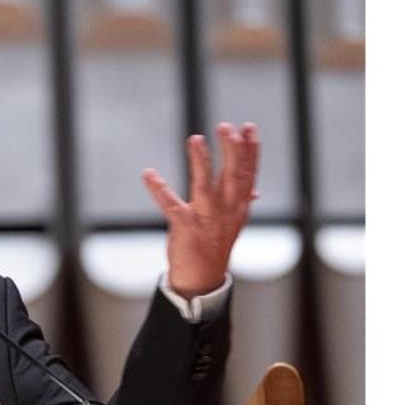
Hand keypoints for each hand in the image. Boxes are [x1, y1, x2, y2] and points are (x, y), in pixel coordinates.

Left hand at [141, 122, 259, 298]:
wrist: (202, 277)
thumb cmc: (215, 245)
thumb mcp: (234, 223)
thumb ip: (242, 202)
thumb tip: (255, 189)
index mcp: (239, 206)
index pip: (248, 174)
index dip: (250, 150)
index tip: (249, 127)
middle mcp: (226, 210)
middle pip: (232, 176)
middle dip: (232, 151)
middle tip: (226, 127)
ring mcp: (205, 219)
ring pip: (204, 186)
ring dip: (201, 162)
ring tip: (196, 139)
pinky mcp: (184, 227)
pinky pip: (171, 206)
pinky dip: (159, 190)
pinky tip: (149, 175)